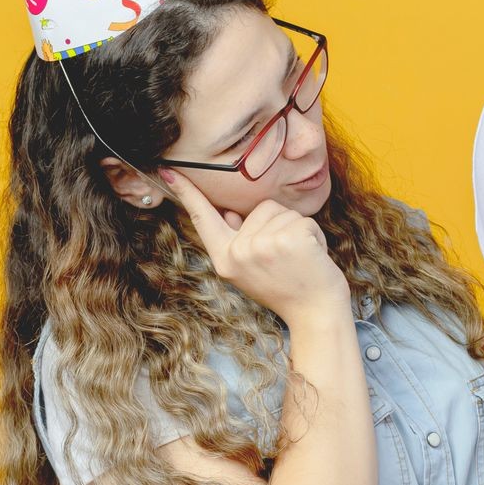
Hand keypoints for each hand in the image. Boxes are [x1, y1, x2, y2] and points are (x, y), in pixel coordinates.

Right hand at [159, 168, 344, 321]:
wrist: (315, 314)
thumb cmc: (288, 288)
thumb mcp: (251, 268)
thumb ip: (238, 240)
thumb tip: (230, 212)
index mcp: (224, 259)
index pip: (203, 219)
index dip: (187, 193)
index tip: (168, 170)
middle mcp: (237, 252)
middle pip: (260, 208)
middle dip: (280, 226)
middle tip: (288, 259)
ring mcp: (260, 246)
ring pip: (283, 212)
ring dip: (298, 230)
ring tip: (300, 259)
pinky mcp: (286, 239)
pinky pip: (303, 219)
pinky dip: (314, 235)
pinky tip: (312, 257)